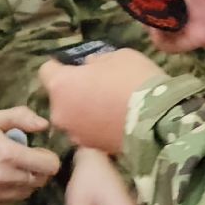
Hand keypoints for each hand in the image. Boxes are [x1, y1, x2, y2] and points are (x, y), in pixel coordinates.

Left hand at [40, 50, 166, 154]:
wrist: (157, 120)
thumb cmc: (134, 80)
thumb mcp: (117, 56)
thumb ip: (96, 61)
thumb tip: (90, 66)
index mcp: (61, 84)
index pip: (47, 70)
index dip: (62, 66)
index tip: (77, 66)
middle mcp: (60, 111)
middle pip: (60, 96)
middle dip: (74, 91)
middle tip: (98, 86)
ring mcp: (74, 133)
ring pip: (73, 116)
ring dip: (84, 110)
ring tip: (110, 106)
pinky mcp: (91, 148)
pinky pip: (87, 131)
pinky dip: (96, 125)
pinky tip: (116, 120)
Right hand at [134, 0, 204, 52]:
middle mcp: (185, 2)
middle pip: (158, 8)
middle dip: (145, 8)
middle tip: (132, 7)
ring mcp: (190, 21)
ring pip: (163, 27)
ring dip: (152, 26)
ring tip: (143, 20)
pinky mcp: (197, 38)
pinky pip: (175, 44)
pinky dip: (163, 43)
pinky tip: (155, 35)